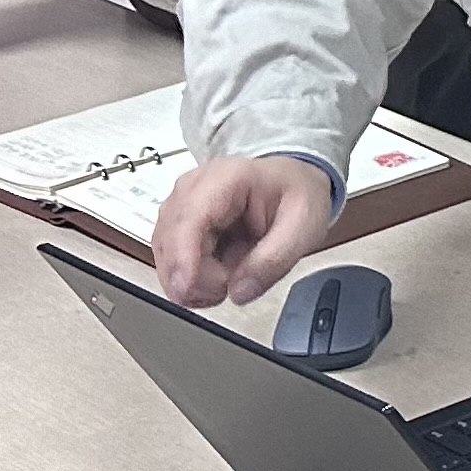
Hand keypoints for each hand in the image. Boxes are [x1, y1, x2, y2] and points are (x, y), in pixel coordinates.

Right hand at [150, 153, 335, 307]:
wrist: (298, 187)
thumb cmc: (300, 196)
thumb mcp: (304, 226)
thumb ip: (274, 260)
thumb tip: (239, 292)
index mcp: (227, 178)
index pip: (189, 218)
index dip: (181, 257)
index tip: (186, 289)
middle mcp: (193, 189)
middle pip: (170, 243)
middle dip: (198, 277)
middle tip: (236, 282)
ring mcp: (182, 208)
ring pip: (166, 258)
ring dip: (194, 281)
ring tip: (234, 276)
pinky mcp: (179, 227)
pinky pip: (171, 263)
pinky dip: (192, 281)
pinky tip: (219, 277)